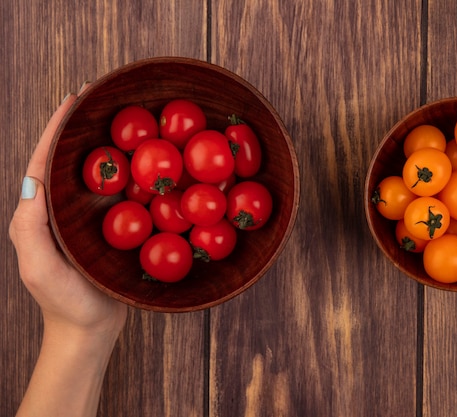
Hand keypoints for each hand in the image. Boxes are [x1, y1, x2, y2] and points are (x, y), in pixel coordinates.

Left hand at [9, 93, 126, 340]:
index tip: (73, 99)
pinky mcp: (112, 228)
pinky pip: (121, 194)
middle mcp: (63, 209)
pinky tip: (148, 161)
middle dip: (82, 127)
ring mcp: (88, 218)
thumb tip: (33, 182)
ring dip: (109, 145)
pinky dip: (131, 173)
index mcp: (41, 212)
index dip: (57, 128)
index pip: (45, 161)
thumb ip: (30, 229)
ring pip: (97, 174)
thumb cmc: (64, 302)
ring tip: (126, 120)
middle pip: (71, 159)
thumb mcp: (39, 268)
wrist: (90, 329)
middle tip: (102, 98)